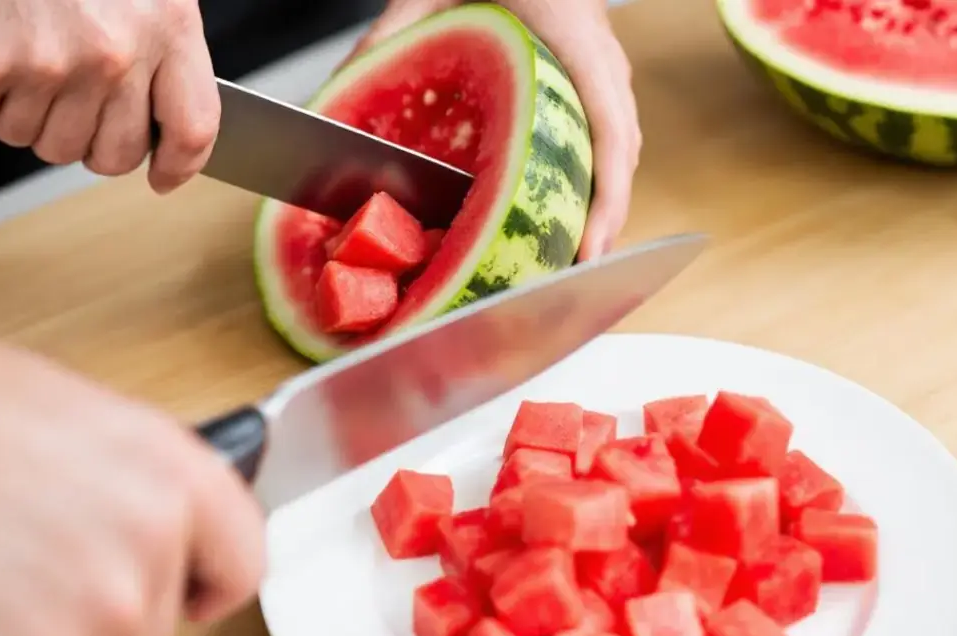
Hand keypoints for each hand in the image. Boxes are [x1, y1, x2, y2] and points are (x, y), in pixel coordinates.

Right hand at [0, 0, 219, 193]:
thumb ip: (159, 49)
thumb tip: (161, 132)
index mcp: (166, 26)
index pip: (193, 129)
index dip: (179, 166)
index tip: (162, 178)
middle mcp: (114, 54)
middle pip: (112, 154)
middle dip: (88, 140)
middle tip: (66, 97)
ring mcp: (47, 63)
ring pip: (43, 143)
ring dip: (28, 114)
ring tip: (21, 51)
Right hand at [0, 337, 264, 635]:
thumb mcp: (72, 411)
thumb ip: (137, 477)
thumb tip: (155, 514)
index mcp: (170, 480)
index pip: (243, 563)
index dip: (215, 582)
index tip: (197, 592)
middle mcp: (141, 561)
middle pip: (150, 635)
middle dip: (99, 617)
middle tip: (29, 567)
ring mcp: (79, 633)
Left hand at [347, 0, 640, 259]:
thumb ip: (387, 40)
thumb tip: (335, 101)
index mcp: (577, 41)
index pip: (612, 133)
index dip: (605, 201)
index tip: (589, 252)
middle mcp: (603, 62)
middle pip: (621, 154)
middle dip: (604, 219)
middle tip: (574, 273)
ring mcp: (605, 69)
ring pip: (619, 149)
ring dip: (600, 202)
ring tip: (571, 253)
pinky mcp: (592, 75)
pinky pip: (605, 135)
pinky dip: (592, 176)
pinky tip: (561, 205)